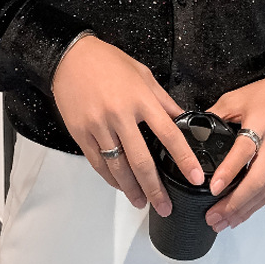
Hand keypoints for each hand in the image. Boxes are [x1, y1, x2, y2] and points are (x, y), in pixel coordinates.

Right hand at [51, 35, 204, 215]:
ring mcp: (98, 126)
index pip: (169, 135)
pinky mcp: (81, 133)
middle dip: (155, 188)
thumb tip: (181, 120)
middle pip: (142, 161)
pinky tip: (121, 186)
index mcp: (140, 99)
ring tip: (142, 202)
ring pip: (118, 168)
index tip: (194, 177)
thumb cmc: (108, 62)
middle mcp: (120, 115)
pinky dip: (110, 178)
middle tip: (165, 206)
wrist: (70, 57)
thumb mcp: (143, 75)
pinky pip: (98, 163)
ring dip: (132, 190)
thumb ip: (162, 100)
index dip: (184, 159)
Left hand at [203, 76, 264, 231]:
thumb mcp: (235, 98)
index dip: (229, 171)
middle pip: (257, 181)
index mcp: (260, 125)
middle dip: (234, 204)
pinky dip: (256, 206)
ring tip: (223, 223)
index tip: (213, 188)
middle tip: (214, 217)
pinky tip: (242, 214)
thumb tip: (195, 131)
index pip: (244, 151)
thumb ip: (216, 115)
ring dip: (244, 210)